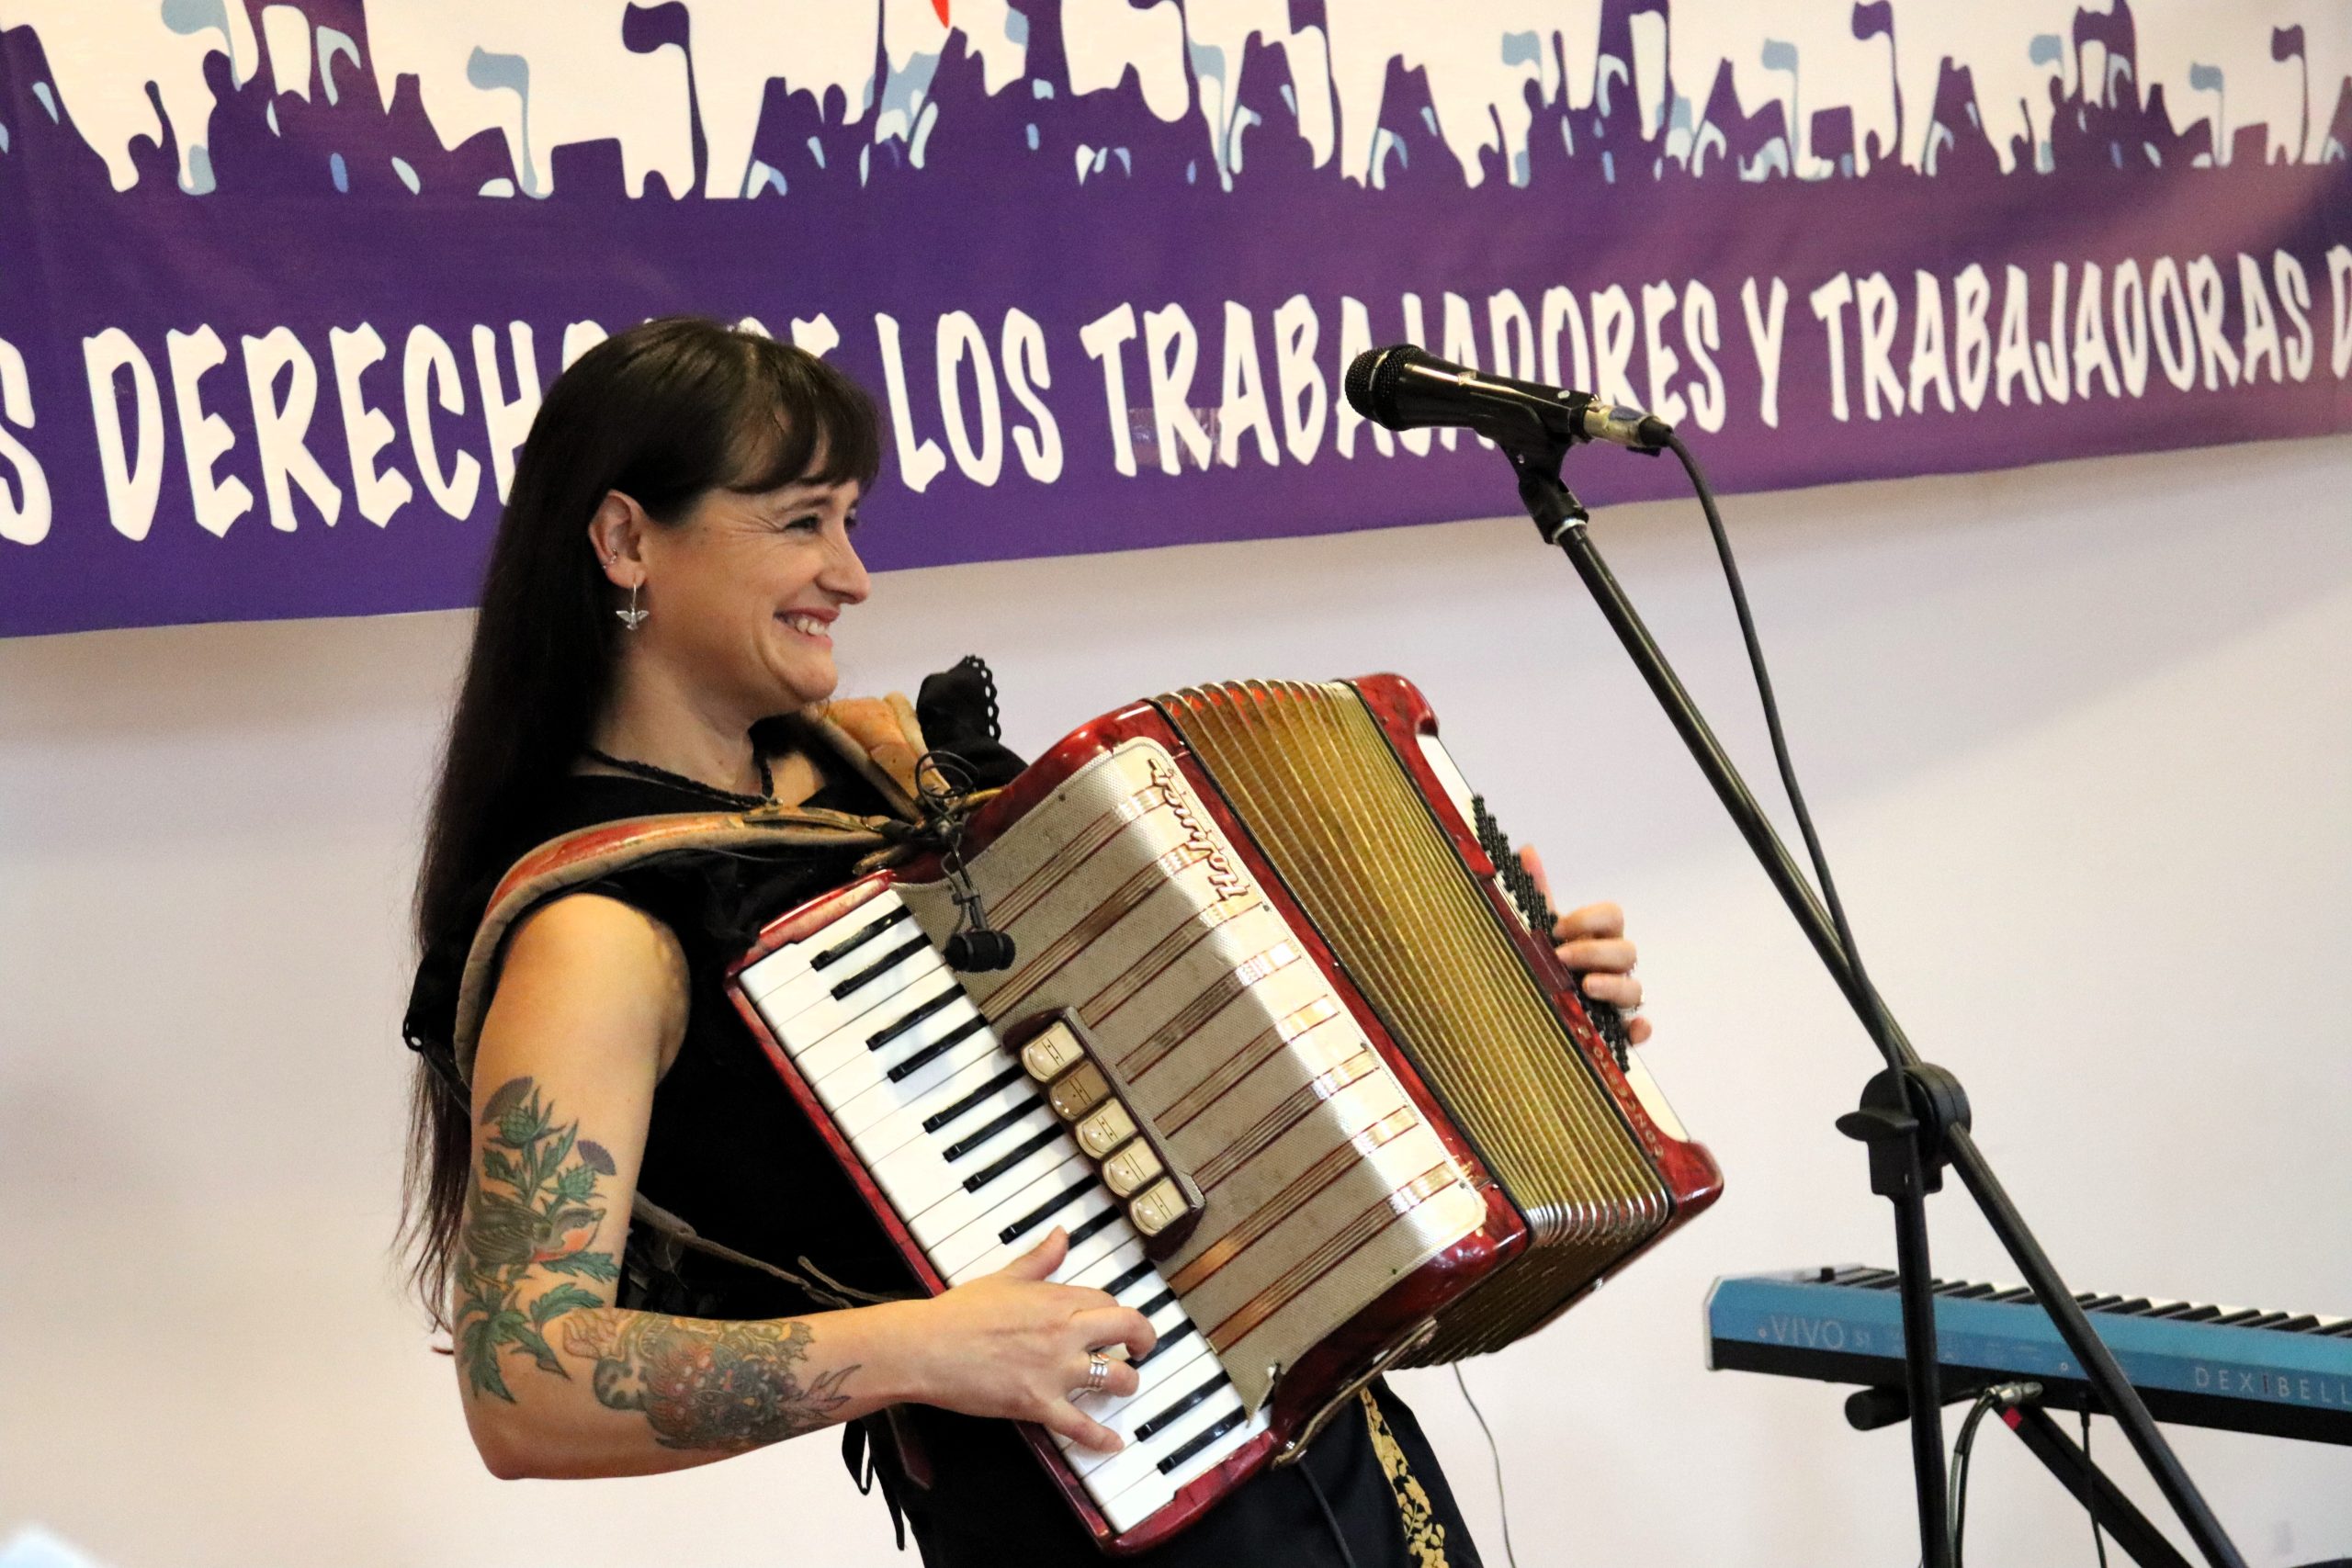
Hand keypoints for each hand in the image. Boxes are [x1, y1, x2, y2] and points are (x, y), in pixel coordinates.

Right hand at [898, 1228, 1156, 1452]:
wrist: (928, 1347)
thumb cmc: (959, 1313)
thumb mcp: (1005, 1277)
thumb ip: (1040, 1259)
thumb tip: (1061, 1235)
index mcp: (1057, 1300)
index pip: (1106, 1300)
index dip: (1114, 1311)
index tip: (1113, 1319)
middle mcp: (1064, 1333)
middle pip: (1127, 1329)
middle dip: (1143, 1339)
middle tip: (1143, 1347)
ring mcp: (1055, 1371)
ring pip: (1115, 1377)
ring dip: (1128, 1383)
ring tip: (1126, 1386)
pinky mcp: (1038, 1404)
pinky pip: (1080, 1425)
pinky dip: (1100, 1438)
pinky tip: (1114, 1444)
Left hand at [1519, 847, 1651, 1046]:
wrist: (1530, 1000)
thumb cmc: (1542, 959)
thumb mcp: (1537, 926)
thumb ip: (1536, 892)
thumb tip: (1526, 850)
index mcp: (1598, 935)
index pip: (1612, 916)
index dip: (1589, 919)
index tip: (1557, 928)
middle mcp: (1613, 965)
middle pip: (1626, 951)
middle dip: (1595, 951)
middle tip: (1560, 957)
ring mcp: (1617, 998)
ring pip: (1634, 989)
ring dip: (1613, 986)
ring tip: (1585, 987)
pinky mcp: (1616, 1030)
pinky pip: (1638, 1030)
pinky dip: (1639, 1029)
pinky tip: (1631, 1030)